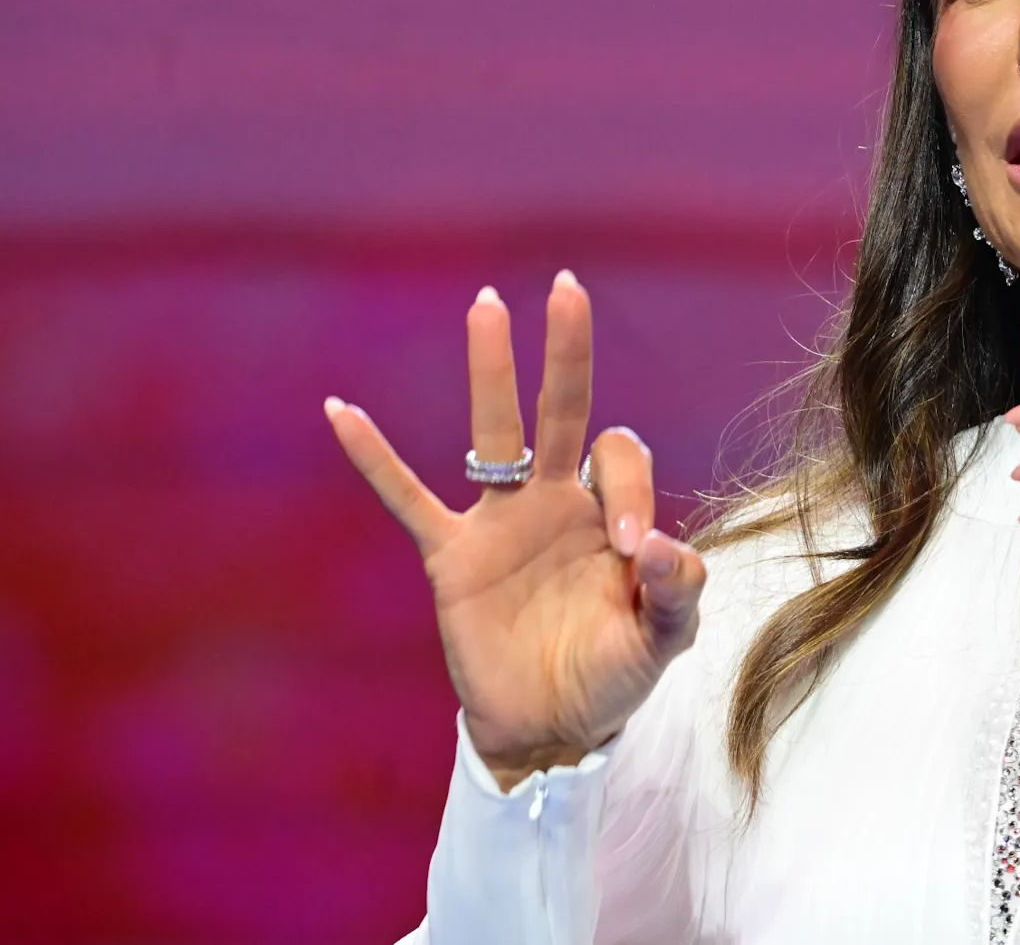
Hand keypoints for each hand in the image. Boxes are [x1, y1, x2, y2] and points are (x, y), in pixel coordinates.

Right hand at [325, 270, 707, 787]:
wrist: (550, 729)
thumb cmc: (610, 676)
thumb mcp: (663, 643)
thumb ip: (677, 595)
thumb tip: (660, 545)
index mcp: (609, 511)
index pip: (619, 459)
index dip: (630, 491)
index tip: (635, 550)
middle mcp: (555, 500)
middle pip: (562, 408)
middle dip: (567, 352)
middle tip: (570, 290)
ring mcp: (501, 523)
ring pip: (493, 432)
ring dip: (491, 370)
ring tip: (488, 303)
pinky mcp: (452, 557)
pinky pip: (408, 499)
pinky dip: (375, 459)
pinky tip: (342, 410)